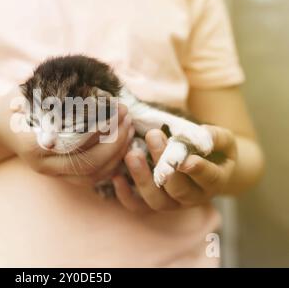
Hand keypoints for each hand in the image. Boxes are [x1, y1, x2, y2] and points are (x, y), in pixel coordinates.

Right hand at [1, 90, 135, 186]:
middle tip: (126, 117)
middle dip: (114, 142)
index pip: (74, 144)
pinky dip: (110, 164)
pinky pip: (91, 178)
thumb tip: (91, 83)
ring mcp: (52, 173)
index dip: (99, 130)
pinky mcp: (60, 175)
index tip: (116, 109)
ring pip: (93, 176)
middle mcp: (43, 165)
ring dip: (116, 155)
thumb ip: (53, 91)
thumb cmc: (15, 104)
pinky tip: (121, 144)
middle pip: (88, 165)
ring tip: (129, 128)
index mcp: (33, 144)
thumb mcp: (29, 92)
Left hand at [112, 125, 236, 212]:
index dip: (197, 170)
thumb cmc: (214, 150)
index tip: (185, 159)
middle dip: (164, 163)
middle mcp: (193, 198)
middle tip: (153, 136)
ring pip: (156, 201)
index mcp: (214, 182)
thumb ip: (216, 137)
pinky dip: (125, 195)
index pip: (208, 178)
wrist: (206, 167)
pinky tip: (116, 176)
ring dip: (142, 179)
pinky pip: (138, 207)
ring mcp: (172, 204)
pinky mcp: (153, 203)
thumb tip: (202, 133)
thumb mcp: (223, 141)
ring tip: (132, 154)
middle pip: (178, 189)